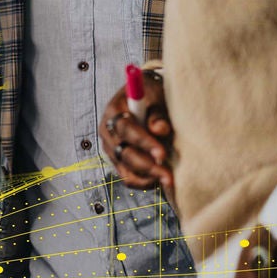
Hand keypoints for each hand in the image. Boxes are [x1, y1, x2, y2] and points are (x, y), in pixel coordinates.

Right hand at [98, 69, 174, 192]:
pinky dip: (143, 182)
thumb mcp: (156, 96)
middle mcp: (108, 132)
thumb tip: (160, 130)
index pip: (126, 129)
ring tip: (167, 180)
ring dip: (147, 177)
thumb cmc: (151, 95)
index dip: (144, 143)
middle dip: (147, 166)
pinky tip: (159, 181)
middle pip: (124, 154)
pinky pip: (127, 177)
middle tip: (168, 176)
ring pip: (125, 169)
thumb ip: (157, 113)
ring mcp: (112, 149)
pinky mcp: (118, 161)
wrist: (144, 98)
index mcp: (114, 111)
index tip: (162, 153)